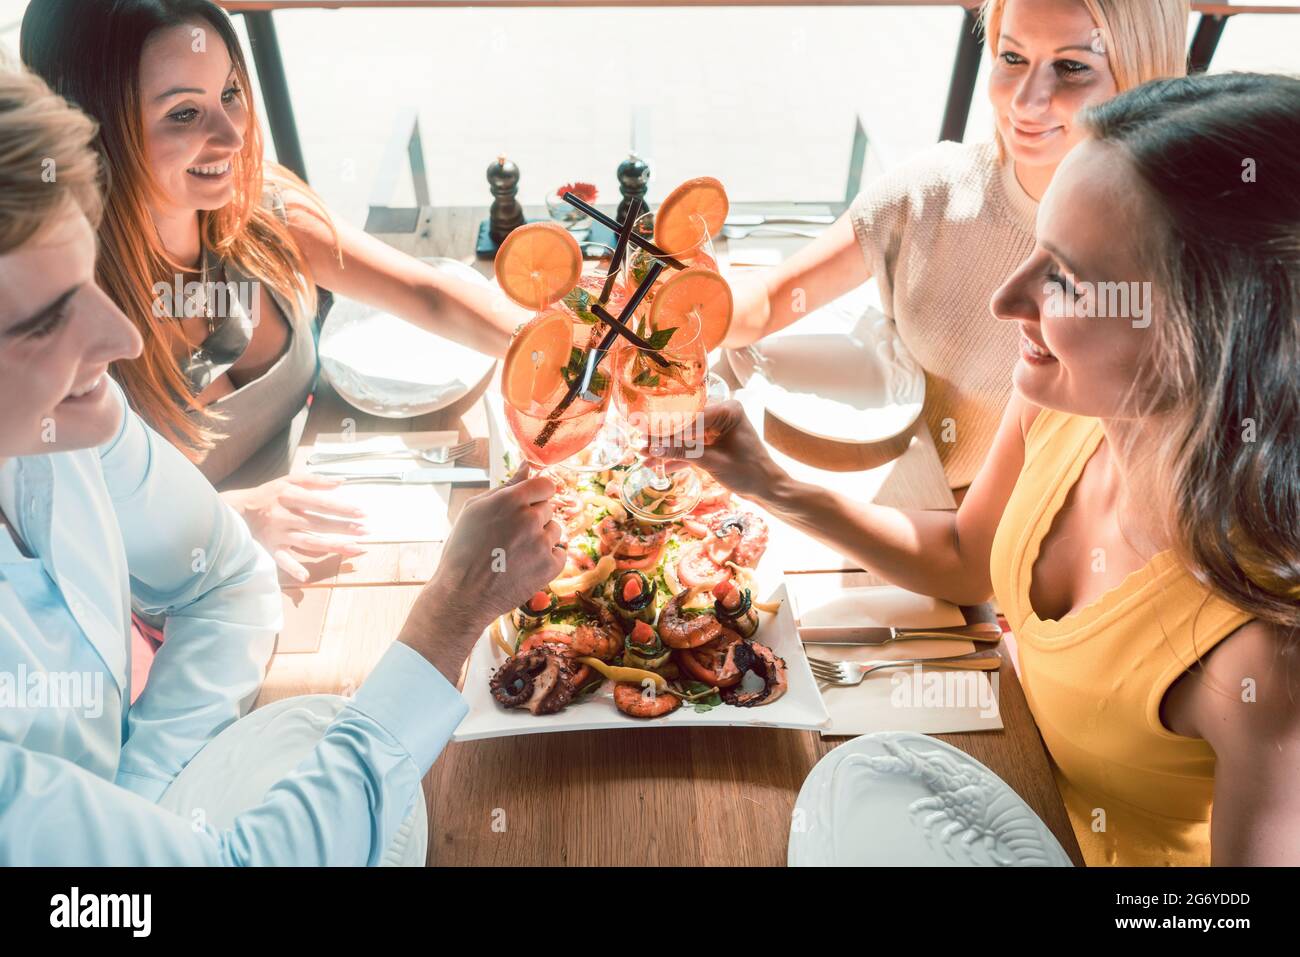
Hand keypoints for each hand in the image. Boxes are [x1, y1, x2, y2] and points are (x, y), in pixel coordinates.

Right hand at [222, 475, 367, 581]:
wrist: (236, 509)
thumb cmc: (269, 494)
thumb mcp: (288, 480)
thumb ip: (314, 480)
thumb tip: (342, 481)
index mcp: (288, 495)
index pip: (319, 502)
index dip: (341, 508)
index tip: (361, 513)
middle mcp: (283, 515)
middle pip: (317, 523)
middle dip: (343, 528)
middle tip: (366, 531)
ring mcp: (277, 533)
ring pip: (307, 542)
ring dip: (331, 546)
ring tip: (354, 548)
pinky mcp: (269, 548)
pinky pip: (281, 560)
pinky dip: (291, 568)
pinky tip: (305, 576)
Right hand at [400, 465, 565, 674]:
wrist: (463, 595)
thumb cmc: (463, 549)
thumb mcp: (475, 510)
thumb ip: (506, 485)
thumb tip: (527, 466)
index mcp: (511, 500)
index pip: (546, 485)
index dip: (537, 495)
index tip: (528, 506)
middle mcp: (530, 518)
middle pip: (549, 509)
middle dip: (535, 519)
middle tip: (512, 537)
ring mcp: (542, 543)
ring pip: (556, 531)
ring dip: (542, 539)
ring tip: (517, 553)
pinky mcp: (550, 567)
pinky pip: (560, 554)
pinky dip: (547, 560)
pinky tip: (525, 566)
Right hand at [648, 400, 785, 500]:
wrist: (767, 489)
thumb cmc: (748, 472)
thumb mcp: (712, 462)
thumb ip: (682, 453)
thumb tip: (653, 449)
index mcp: (728, 410)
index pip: (690, 417)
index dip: (666, 429)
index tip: (644, 436)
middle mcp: (723, 414)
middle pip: (685, 425)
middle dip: (663, 439)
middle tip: (639, 444)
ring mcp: (718, 428)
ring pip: (687, 437)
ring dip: (667, 449)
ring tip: (643, 456)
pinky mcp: (715, 442)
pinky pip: (693, 447)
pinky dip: (678, 457)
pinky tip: (658, 465)